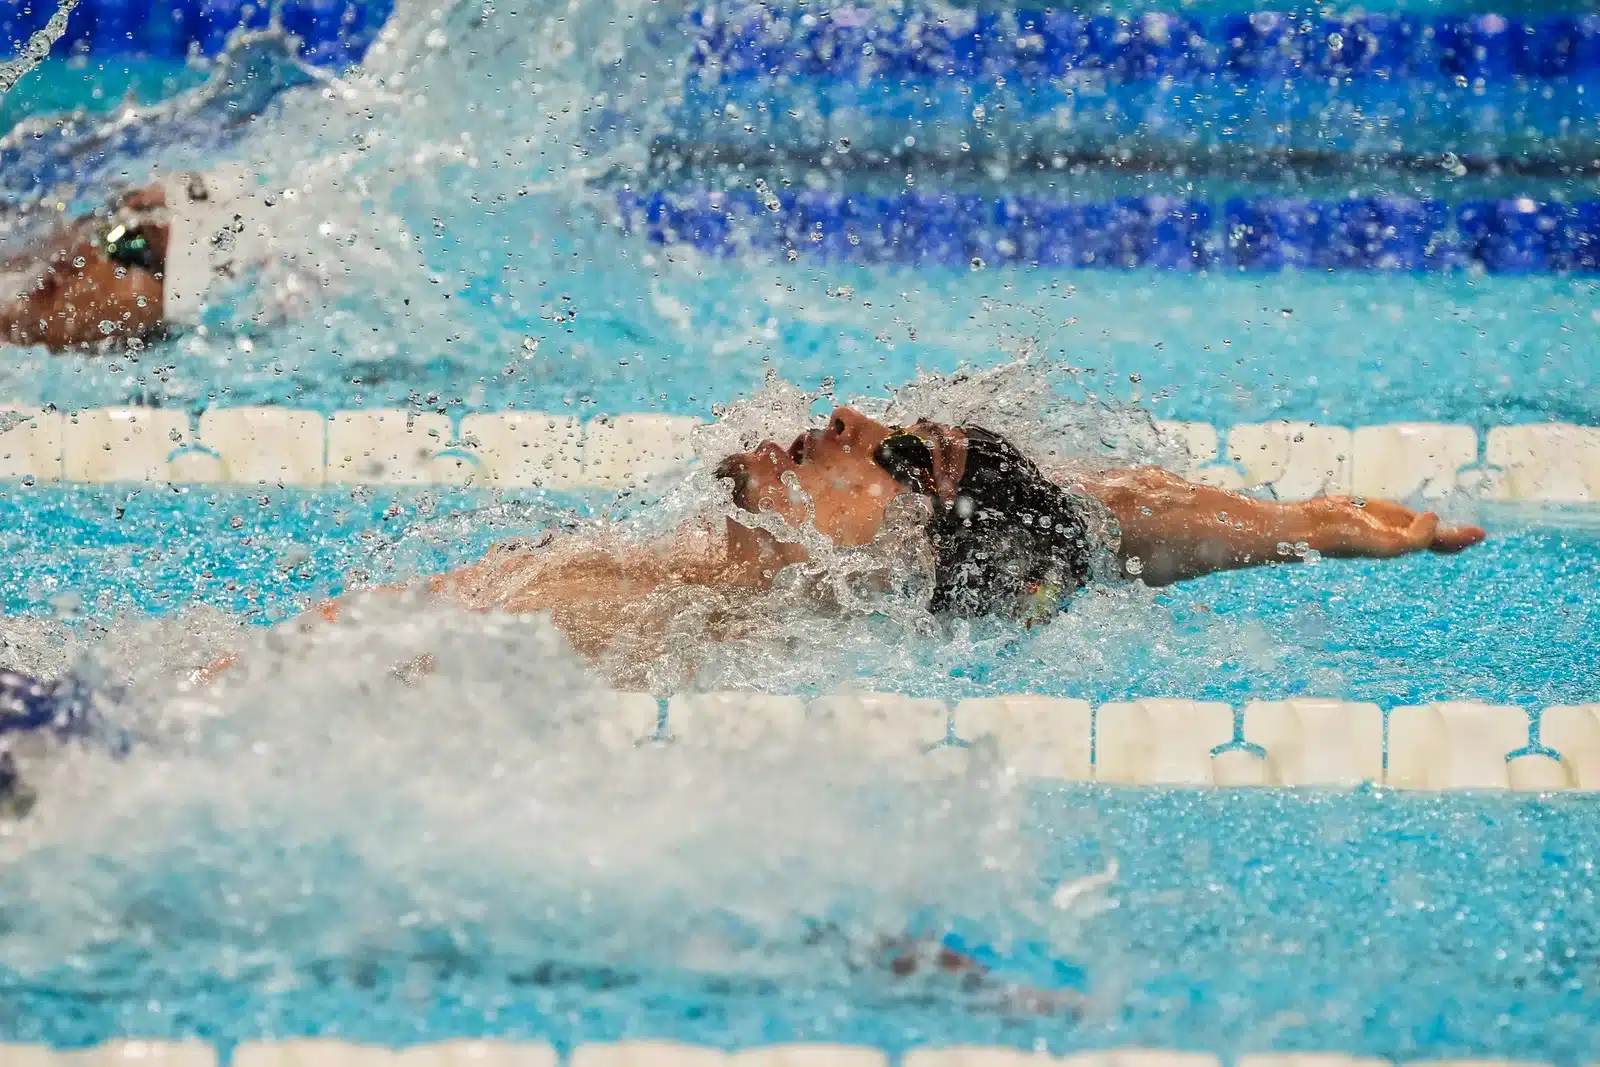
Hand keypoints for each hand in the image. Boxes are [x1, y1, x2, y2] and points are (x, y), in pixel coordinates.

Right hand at [1305, 497, 1485, 557]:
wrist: (1315, 527)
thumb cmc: (1351, 537)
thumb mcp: (1390, 543)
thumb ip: (1417, 537)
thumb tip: (1435, 520)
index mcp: (1404, 545)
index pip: (1439, 543)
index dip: (1460, 539)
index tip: (1480, 533)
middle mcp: (1397, 537)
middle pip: (1434, 539)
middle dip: (1455, 536)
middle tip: (1477, 532)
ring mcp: (1384, 525)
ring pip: (1418, 527)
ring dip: (1437, 527)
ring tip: (1451, 525)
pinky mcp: (1371, 514)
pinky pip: (1399, 514)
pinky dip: (1414, 515)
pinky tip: (1418, 513)